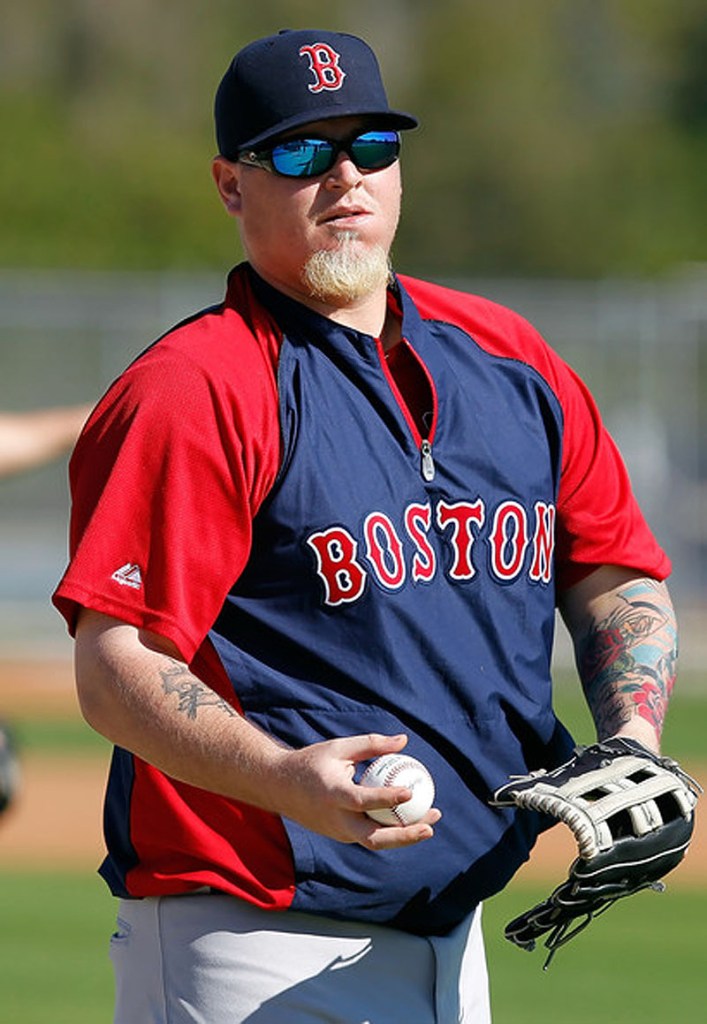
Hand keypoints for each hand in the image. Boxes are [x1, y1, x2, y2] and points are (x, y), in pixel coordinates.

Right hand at [269, 732, 440, 849]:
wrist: (279, 787)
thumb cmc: (312, 762)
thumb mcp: (339, 748)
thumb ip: (371, 745)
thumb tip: (404, 740)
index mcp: (333, 794)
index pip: (363, 801)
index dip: (387, 799)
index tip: (410, 791)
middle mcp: (336, 819)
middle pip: (374, 837)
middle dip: (405, 836)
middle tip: (430, 825)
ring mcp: (338, 832)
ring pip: (375, 842)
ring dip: (404, 838)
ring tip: (429, 826)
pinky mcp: (341, 836)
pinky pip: (369, 836)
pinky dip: (391, 832)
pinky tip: (410, 821)